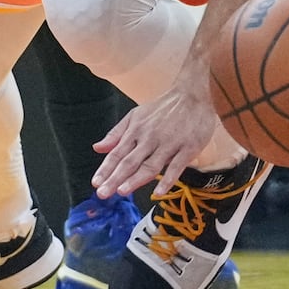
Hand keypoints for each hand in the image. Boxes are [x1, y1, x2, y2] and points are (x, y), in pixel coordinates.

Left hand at [92, 77, 220, 197]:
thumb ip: (116, 134)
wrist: (192, 95)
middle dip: (114, 178)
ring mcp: (168, 144)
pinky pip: (176, 166)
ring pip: (150, 165)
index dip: (105, 169)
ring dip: (135, 179)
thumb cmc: (162, 108)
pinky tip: (158, 192)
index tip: (95, 183)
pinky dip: (167, 180)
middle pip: (129, 162)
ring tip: (122, 191)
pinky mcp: (188, 148)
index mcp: (136, 131)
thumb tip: (97, 148)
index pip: (117, 153)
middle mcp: (149, 138)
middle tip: (102, 193)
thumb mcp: (135, 116)